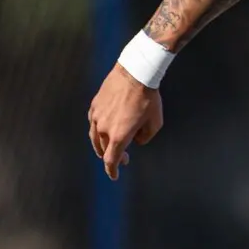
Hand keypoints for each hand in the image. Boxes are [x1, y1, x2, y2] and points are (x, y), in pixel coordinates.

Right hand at [86, 65, 163, 179]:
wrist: (135, 73)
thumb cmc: (148, 99)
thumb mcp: (155, 123)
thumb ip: (145, 137)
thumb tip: (136, 140)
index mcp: (119, 136)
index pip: (111, 160)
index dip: (112, 170)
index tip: (115, 175)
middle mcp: (104, 128)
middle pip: (103, 150)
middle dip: (112, 157)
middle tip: (123, 158)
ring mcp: (96, 116)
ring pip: (94, 137)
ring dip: (102, 145)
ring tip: (109, 147)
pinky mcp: (94, 105)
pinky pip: (93, 122)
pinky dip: (98, 130)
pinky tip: (103, 129)